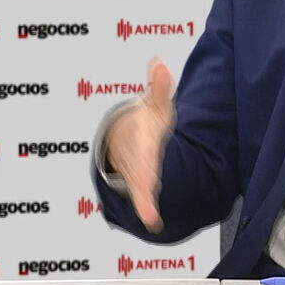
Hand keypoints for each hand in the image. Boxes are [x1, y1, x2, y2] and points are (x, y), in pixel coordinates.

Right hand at [105, 58, 175, 231]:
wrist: (124, 134)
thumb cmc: (145, 121)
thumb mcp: (154, 104)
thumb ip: (159, 88)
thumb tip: (159, 63)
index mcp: (140, 136)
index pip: (143, 147)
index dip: (144, 156)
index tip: (146, 170)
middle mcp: (135, 155)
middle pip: (137, 170)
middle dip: (141, 183)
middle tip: (145, 195)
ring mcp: (135, 171)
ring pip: (136, 185)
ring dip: (142, 199)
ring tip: (150, 216)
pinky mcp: (139, 181)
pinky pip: (140, 195)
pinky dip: (145, 207)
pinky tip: (152, 221)